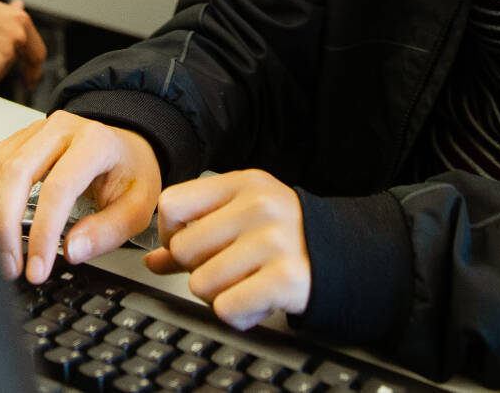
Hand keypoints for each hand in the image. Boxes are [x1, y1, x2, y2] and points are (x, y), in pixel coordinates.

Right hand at [0, 110, 160, 284]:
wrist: (124, 147)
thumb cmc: (130, 173)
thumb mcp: (137, 207)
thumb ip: (107, 231)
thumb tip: (72, 251)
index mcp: (95, 142)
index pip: (58, 188)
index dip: (43, 233)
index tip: (37, 268)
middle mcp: (60, 129)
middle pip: (16, 173)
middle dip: (5, 227)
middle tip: (10, 266)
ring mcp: (34, 131)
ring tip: (0, 252)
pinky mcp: (16, 140)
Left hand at [144, 169, 310, 330]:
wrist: (346, 257)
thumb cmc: (287, 237)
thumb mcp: (244, 218)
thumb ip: (196, 233)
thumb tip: (153, 259)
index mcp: (245, 183)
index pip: (172, 204)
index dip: (171, 234)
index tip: (191, 247)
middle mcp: (260, 206)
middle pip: (183, 249)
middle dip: (197, 270)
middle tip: (228, 270)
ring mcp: (274, 241)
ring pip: (200, 284)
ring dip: (219, 295)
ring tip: (247, 284)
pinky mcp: (285, 278)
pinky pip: (226, 308)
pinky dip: (238, 314)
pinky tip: (258, 301)